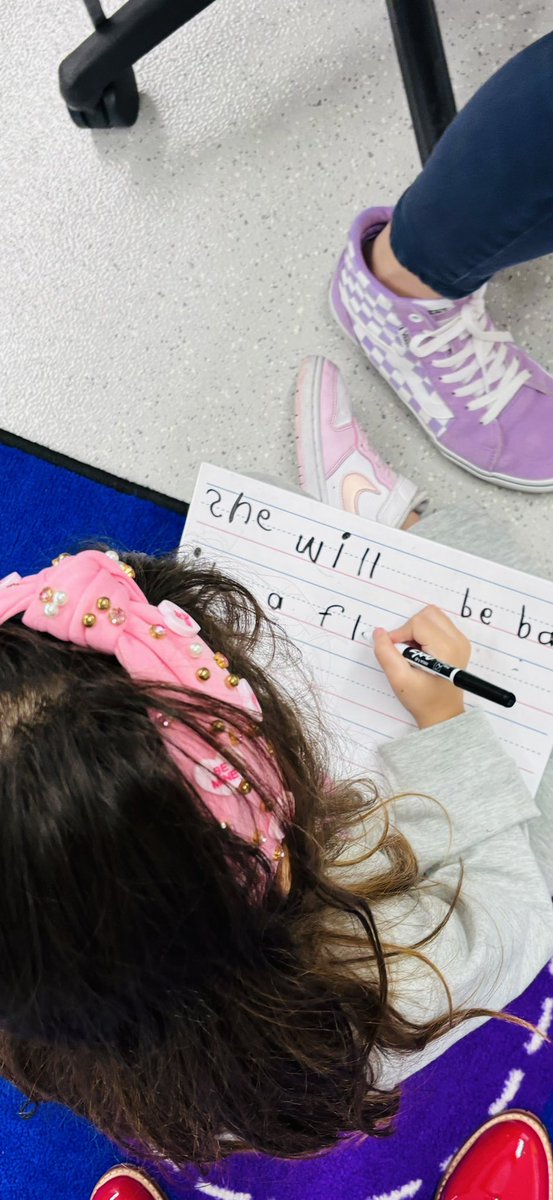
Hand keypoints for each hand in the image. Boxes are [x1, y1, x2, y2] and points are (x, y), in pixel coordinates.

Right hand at [372, 605, 471, 729]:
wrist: (443, 713)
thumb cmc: (423, 700)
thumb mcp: (399, 680)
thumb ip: (386, 654)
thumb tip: (379, 633)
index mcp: (446, 650)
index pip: (418, 623)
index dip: (400, 634)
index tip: (395, 652)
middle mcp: (458, 641)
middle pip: (428, 614)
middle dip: (410, 629)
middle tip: (406, 651)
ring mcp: (461, 640)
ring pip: (432, 616)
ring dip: (417, 630)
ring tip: (413, 652)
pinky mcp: (458, 642)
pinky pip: (437, 624)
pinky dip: (424, 633)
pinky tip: (421, 653)